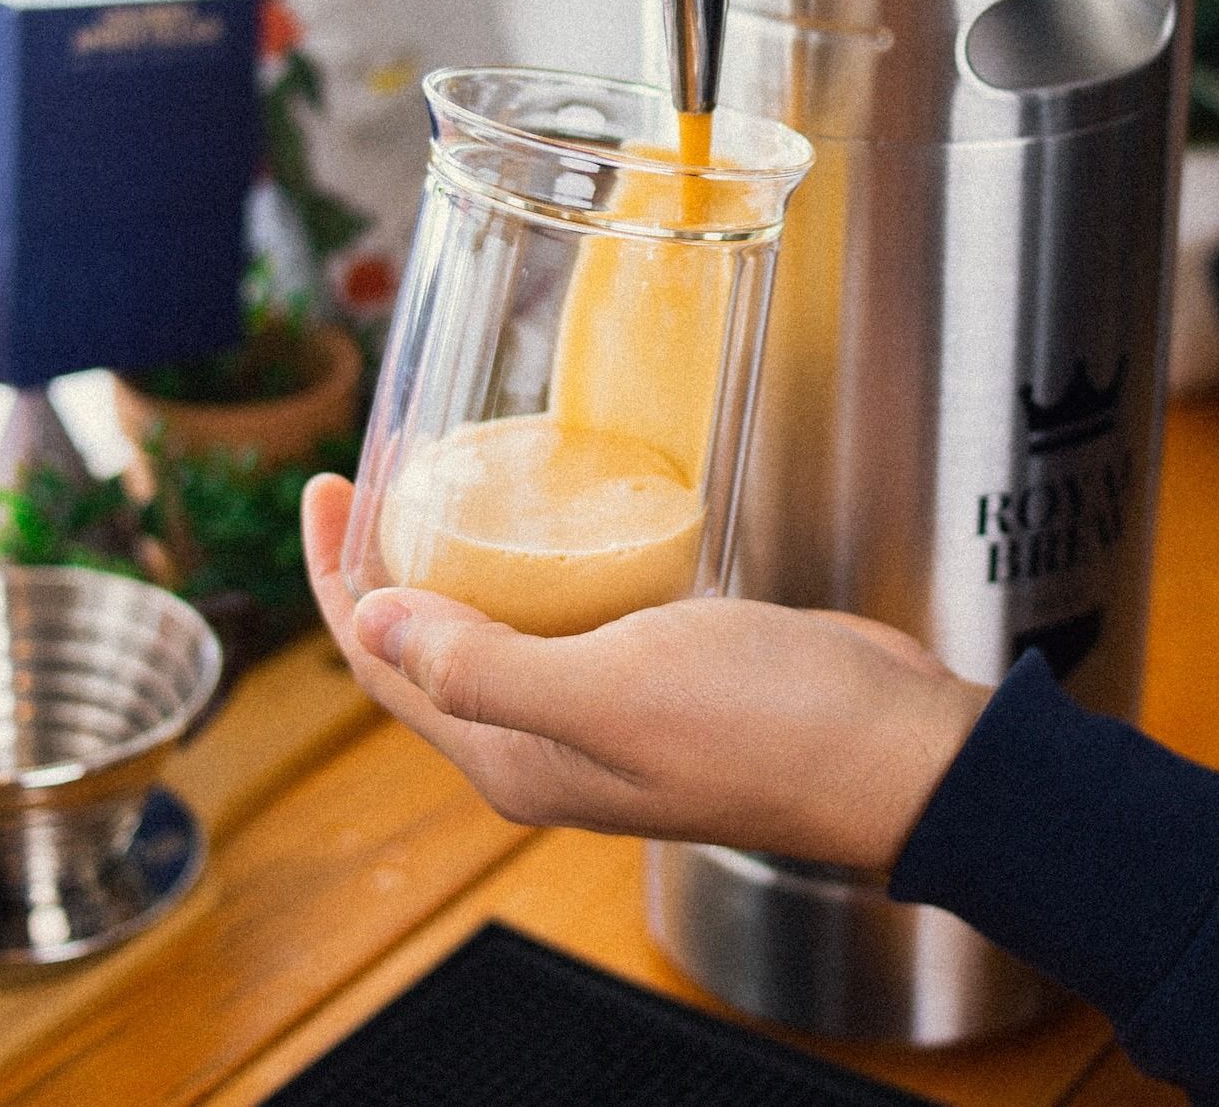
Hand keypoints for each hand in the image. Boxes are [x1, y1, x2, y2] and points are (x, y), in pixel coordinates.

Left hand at [303, 473, 988, 874]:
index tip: (325, 487)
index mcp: (514, 757)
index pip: (384, 667)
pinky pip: (564, 607)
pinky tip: (551, 504)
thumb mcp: (611, 692)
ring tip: (450, 468)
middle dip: (389, 557)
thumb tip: (368, 629)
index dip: (337, 580)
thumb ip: (485, 669)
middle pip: (429, 641)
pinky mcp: (654, 667)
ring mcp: (601, 706)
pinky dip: (538, 554)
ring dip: (460, 551)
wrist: (893, 747)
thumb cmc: (765, 725)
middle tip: (381, 461)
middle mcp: (544, 739)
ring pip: (498, 619)